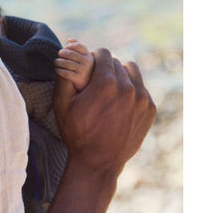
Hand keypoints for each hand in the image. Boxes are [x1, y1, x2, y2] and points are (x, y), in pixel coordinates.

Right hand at [52, 48, 155, 176]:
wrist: (99, 162)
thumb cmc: (76, 133)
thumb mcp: (61, 104)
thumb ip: (64, 74)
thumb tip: (67, 50)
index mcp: (106, 83)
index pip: (102, 53)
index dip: (92, 58)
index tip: (87, 69)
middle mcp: (128, 87)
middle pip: (116, 62)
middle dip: (104, 69)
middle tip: (95, 84)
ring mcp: (143, 99)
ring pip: (131, 71)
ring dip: (120, 76)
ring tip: (108, 91)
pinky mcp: (150, 108)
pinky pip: (140, 87)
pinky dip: (130, 91)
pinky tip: (118, 105)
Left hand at [55, 39, 93, 91]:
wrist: (87, 85)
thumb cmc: (83, 68)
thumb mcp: (84, 58)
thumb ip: (77, 48)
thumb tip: (69, 40)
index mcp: (88, 55)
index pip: (78, 45)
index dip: (70, 45)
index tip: (65, 47)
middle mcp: (87, 62)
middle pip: (70, 53)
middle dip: (62, 53)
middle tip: (59, 54)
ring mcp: (83, 70)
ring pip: (66, 63)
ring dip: (58, 61)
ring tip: (56, 62)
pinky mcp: (78, 79)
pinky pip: (65, 73)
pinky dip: (59, 70)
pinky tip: (57, 70)